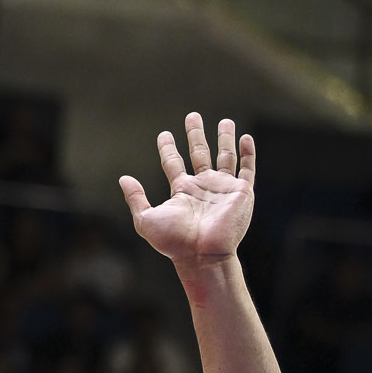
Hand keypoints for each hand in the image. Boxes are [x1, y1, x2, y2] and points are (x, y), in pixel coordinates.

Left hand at [119, 114, 257, 271]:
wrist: (202, 255)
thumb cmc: (174, 242)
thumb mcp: (146, 219)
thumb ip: (136, 198)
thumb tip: (123, 178)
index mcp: (182, 191)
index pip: (173, 163)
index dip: (168, 148)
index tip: (164, 134)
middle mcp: (202, 186)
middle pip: (198, 153)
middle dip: (195, 135)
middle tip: (192, 116)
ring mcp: (223, 188)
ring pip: (224, 156)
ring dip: (224, 138)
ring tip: (224, 120)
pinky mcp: (241, 193)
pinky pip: (247, 169)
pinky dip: (248, 153)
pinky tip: (246, 138)